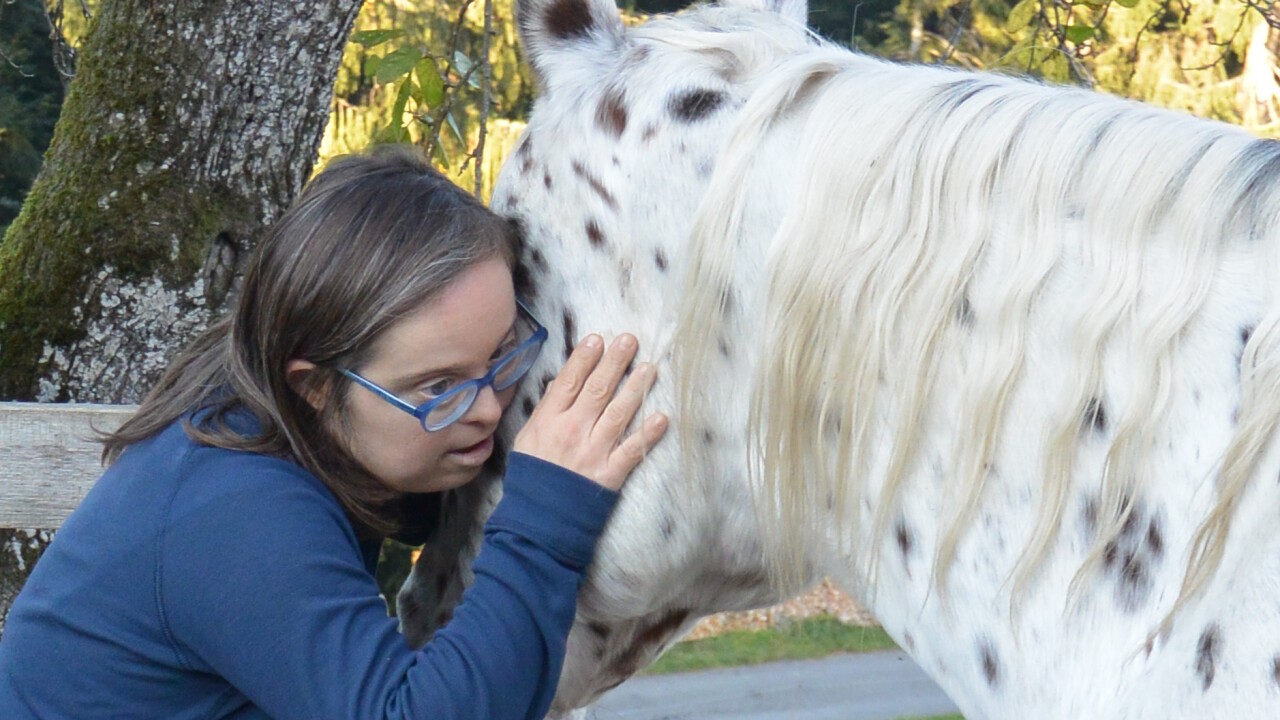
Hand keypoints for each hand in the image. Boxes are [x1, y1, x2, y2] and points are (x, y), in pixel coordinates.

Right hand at [513, 333, 667, 490]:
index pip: (570, 383)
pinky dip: (648, 435)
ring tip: (650, 368)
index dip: (584, 359)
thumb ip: (546, 410)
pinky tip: (662, 418)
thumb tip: (562, 382)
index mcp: (550, 421)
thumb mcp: (527, 439)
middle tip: (629, 340)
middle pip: (597, 390)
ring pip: (618, 413)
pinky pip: (632, 450)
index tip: (597, 339)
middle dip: (615, 363)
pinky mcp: (610, 474)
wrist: (537, 521)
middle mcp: (573, 432)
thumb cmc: (532, 477)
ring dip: (636, 389)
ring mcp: (593, 452)